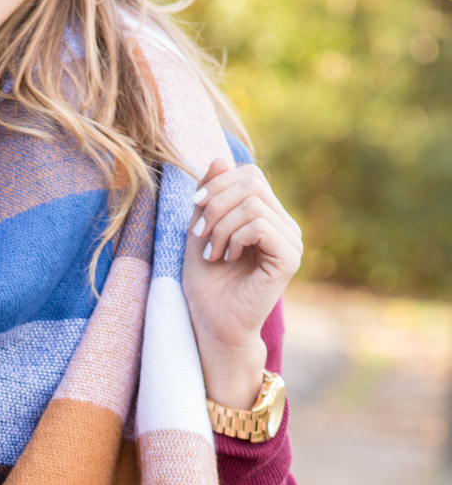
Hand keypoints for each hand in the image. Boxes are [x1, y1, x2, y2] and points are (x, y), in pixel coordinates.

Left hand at [182, 157, 302, 411]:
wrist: (212, 327)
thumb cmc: (206, 286)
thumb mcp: (200, 232)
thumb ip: (209, 197)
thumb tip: (222, 157)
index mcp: (267, 218)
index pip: (249, 175)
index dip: (217, 185)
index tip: (194, 212)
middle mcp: (284, 226)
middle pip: (252, 181)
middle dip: (216, 203)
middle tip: (200, 234)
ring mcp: (291, 241)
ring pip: (253, 203)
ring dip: (221, 225)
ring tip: (212, 252)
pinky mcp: (288, 258)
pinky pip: (260, 225)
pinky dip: (234, 237)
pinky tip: (226, 258)